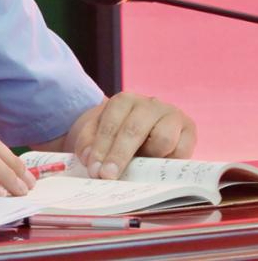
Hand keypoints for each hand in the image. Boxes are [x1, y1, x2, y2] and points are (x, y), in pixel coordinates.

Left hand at [70, 92, 196, 179]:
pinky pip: (182, 150)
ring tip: (139, 166)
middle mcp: (149, 103)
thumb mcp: (97, 133)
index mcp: (124, 100)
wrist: (143, 127)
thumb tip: (91, 162)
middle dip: (119, 156)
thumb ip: (89, 144)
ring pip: (163, 140)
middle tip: (108, 176)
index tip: (95, 170)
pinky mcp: (189, 129)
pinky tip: (158, 164)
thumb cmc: (117, 131)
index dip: (101, 149)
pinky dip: (169, 161)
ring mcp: (172, 115)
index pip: (111, 125)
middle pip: (134, 131)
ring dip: (149, 157)